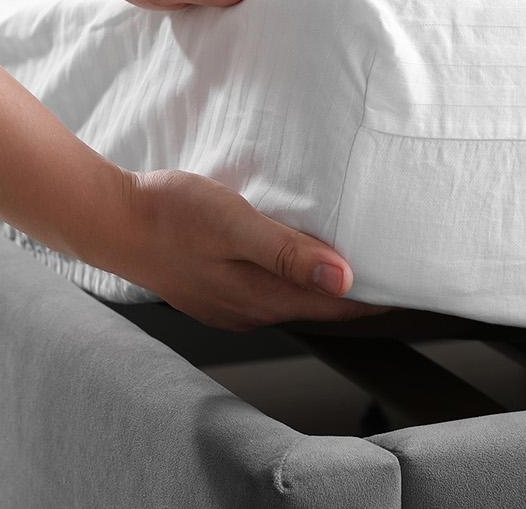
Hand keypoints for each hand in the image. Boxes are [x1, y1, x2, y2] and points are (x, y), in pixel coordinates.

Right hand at [91, 169, 384, 330]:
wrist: (110, 220)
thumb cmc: (167, 215)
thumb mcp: (235, 224)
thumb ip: (289, 252)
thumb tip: (344, 278)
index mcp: (261, 298)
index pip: (339, 307)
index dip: (379, 297)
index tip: (414, 284)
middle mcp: (250, 310)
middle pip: (320, 307)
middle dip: (359, 292)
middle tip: (396, 266)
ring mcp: (230, 304)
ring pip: (293, 299)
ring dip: (324, 284)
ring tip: (356, 257)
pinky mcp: (215, 290)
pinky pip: (267, 289)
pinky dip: (292, 276)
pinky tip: (294, 254)